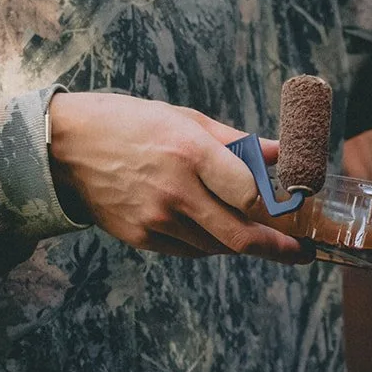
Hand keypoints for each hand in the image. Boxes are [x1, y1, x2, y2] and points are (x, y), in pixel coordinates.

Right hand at [46, 92, 312, 264]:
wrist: (65, 148)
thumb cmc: (131, 124)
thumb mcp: (186, 119)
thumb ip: (238, 142)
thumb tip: (283, 155)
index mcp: (190, 153)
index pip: (251, 195)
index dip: (284, 213)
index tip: (305, 218)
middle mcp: (174, 191)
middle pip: (240, 236)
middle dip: (279, 249)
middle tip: (303, 251)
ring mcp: (155, 219)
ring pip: (216, 247)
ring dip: (242, 242)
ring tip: (256, 231)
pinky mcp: (140, 238)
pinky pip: (190, 250)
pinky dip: (209, 242)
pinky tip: (212, 225)